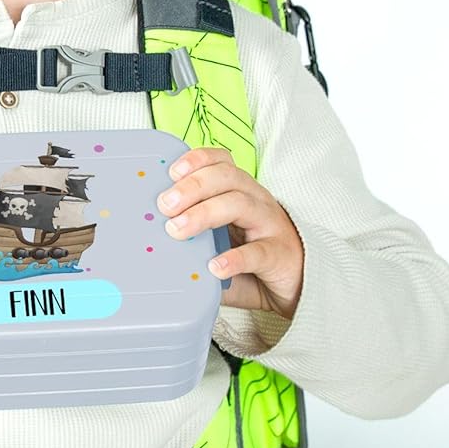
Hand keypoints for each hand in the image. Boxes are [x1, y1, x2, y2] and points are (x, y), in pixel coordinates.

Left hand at [157, 146, 303, 320]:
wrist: (297, 286)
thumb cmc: (253, 260)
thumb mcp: (219, 243)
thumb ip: (192, 240)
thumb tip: (151, 243)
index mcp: (240, 192)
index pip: (222, 162)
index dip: (197, 160)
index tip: (171, 171)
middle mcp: (256, 201)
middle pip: (227, 177)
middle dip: (192, 186)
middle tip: (165, 205)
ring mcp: (270, 226)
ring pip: (240, 204)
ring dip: (205, 213)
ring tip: (178, 230)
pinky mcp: (279, 255)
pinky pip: (258, 252)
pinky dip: (234, 258)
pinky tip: (215, 265)